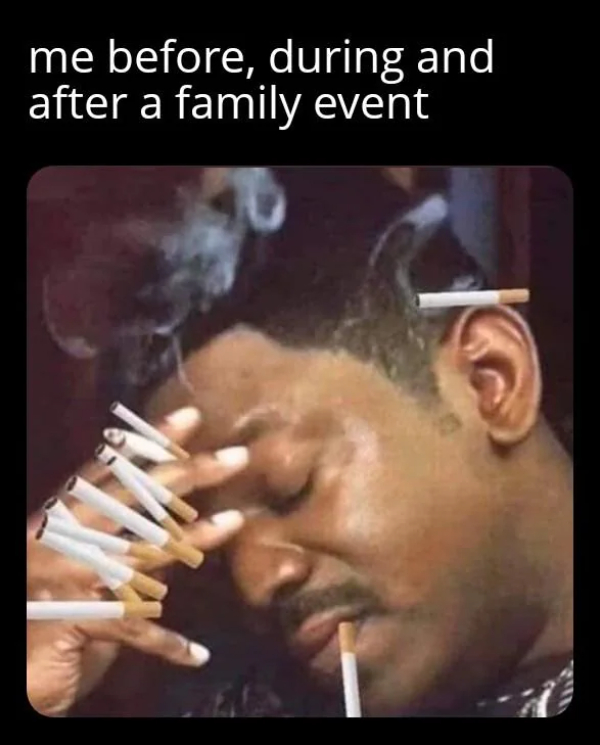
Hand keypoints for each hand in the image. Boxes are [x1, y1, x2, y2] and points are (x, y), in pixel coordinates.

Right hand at [27, 406, 246, 716]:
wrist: (6, 666)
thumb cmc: (37, 603)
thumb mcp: (68, 557)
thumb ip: (107, 533)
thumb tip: (166, 512)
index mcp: (61, 518)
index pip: (112, 468)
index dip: (151, 441)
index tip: (190, 418)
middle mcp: (65, 539)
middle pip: (137, 496)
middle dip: (189, 473)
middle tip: (237, 457)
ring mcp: (71, 578)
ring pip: (147, 550)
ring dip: (196, 539)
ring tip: (236, 520)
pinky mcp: (78, 623)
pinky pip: (134, 631)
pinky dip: (166, 644)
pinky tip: (198, 655)